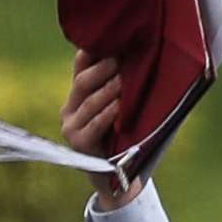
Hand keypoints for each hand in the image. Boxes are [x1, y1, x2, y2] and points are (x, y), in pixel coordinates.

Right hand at [60, 49, 142, 208]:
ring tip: (124, 79)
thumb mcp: (128, 112)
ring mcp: (71, 127)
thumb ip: (129, 91)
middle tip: (120, 58)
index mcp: (79, 98)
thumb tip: (150, 61)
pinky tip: (119, 106)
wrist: (120, 182)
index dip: (92, 54)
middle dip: (102, 68)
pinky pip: (94, 125)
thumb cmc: (130, 141)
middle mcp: (70, 110)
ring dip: (109, 89)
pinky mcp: (78, 143)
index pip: (81, 69)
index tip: (109, 40)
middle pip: (83, 82)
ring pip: (89, 102)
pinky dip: (108, 114)